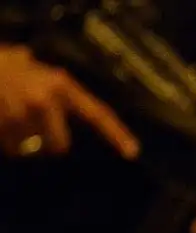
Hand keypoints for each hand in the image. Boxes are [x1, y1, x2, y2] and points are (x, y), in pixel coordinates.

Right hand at [0, 45, 138, 157]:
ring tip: (6, 118)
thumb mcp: (40, 73)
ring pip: (26, 149)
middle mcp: (46, 99)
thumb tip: (77, 122)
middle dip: (45, 144)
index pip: (98, 114)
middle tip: (30, 131)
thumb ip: (59, 96)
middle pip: (59, 145)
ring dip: (16, 141)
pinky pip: (7, 146)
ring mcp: (21, 112)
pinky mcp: (2, 122)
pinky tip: (0, 121)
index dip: (116, 134)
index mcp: (62, 85)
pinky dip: (2, 139)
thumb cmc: (6, 68)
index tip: (133, 152)